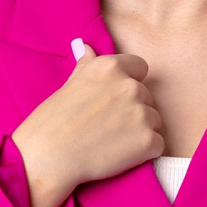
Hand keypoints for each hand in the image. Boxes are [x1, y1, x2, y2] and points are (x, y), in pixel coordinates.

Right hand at [10, 41, 163, 206]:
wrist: (48, 158)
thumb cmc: (52, 123)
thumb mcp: (68, 86)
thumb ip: (86, 66)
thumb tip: (87, 47)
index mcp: (110, 67)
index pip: (140, 67)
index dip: (130, 83)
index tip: (116, 100)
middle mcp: (129, 86)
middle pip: (147, 97)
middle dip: (133, 111)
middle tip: (107, 127)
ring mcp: (141, 113)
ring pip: (154, 121)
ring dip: (140, 132)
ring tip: (111, 142)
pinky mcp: (148, 140)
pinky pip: (158, 145)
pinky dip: (145, 152)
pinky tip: (120, 155)